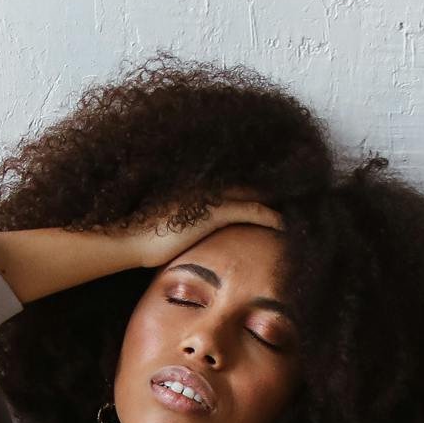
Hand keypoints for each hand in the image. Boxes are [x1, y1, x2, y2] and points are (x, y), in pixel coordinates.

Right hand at [119, 196, 284, 268]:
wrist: (124, 239)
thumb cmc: (137, 237)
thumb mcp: (164, 226)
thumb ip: (181, 223)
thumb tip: (183, 235)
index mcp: (197, 185)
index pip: (236, 183)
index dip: (256, 187)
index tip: (273, 191)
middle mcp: (205, 185)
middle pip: (249, 183)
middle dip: (272, 187)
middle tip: (298, 190)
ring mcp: (210, 196)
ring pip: (254, 194)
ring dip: (276, 199)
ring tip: (298, 205)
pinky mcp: (214, 212)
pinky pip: (252, 212)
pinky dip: (271, 217)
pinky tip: (286, 224)